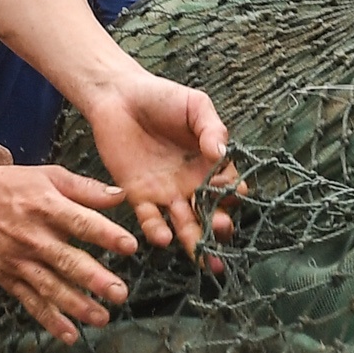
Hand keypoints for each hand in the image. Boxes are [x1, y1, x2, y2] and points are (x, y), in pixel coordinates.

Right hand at [0, 163, 139, 345]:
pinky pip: (31, 302)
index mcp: (47, 207)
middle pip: (67, 261)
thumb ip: (86, 188)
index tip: (130, 246)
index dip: (106, 235)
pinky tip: (70, 334)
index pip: (82, 223)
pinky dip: (49, 320)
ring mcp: (19, 261)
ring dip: (77, 305)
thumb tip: (122, 196)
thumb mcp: (49, 176)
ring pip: (51, 287)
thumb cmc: (11, 185)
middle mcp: (34, 237)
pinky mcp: (8, 278)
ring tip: (102, 318)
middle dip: (95, 279)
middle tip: (120, 293)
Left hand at [82, 71, 240, 259]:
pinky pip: (150, 220)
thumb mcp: (195, 106)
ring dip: (194, 240)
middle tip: (222, 231)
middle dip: (219, 226)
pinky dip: (157, 231)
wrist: (119, 96)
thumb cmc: (162, 97)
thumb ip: (211, 129)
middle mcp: (192, 183)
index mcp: (210, 163)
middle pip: (210, 212)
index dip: (233, 192)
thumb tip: (221, 154)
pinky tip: (164, 239)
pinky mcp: (139, 196)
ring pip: (184, 224)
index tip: (234, 194)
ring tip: (201, 256)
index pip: (229, 185)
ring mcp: (166, 193)